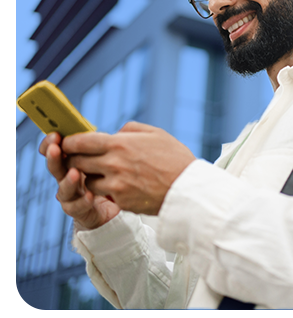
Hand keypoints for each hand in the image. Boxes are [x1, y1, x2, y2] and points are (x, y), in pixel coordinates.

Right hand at [39, 132, 120, 229]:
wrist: (117, 204)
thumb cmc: (114, 176)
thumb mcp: (111, 157)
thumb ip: (108, 145)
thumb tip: (116, 131)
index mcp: (75, 161)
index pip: (58, 149)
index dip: (52, 143)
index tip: (55, 135)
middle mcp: (69, 177)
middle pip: (56, 168)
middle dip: (54, 157)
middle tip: (56, 149)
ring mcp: (72, 195)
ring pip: (63, 189)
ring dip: (68, 181)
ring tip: (75, 173)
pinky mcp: (80, 211)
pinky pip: (76, 207)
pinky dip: (81, 201)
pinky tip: (90, 196)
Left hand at [61, 122, 195, 215]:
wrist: (188, 187)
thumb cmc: (174, 157)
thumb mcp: (155, 133)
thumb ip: (130, 129)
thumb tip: (115, 133)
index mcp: (120, 144)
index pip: (80, 142)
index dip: (69, 142)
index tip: (67, 142)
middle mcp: (113, 164)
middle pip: (77, 162)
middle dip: (74, 159)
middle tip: (78, 158)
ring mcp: (116, 185)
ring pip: (86, 181)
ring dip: (89, 176)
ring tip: (100, 172)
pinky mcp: (121, 201)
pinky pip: (104, 194)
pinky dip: (106, 189)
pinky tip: (118, 184)